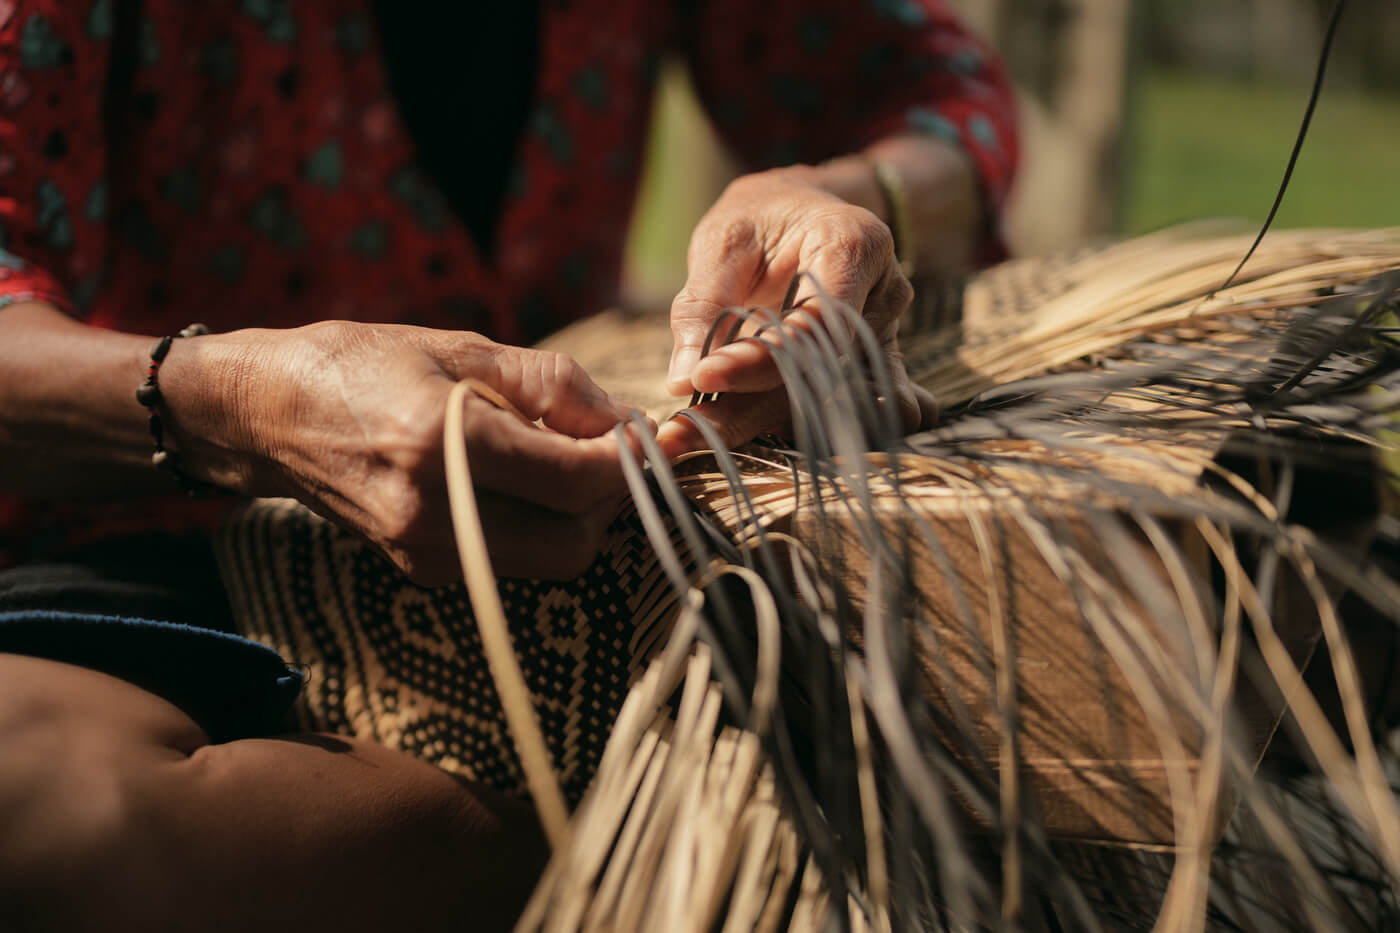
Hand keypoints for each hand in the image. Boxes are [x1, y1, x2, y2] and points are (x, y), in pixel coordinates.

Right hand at [163, 321, 641, 583]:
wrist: (268, 415)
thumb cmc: (366, 364)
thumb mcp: (463, 349)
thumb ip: (555, 386)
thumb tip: (630, 425)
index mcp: (442, 444)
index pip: (577, 480)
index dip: (630, 463)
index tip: (648, 435)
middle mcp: (433, 513)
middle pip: (575, 541)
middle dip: (611, 499)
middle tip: (612, 450)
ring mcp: (425, 552)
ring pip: (550, 560)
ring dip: (580, 518)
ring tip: (567, 460)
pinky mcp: (421, 571)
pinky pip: (512, 560)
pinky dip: (539, 526)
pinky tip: (522, 480)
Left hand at [659, 166, 937, 454]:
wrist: (798, 216)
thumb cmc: (760, 220)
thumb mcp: (723, 240)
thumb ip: (704, 303)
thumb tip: (684, 379)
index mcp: (855, 246)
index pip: (813, 323)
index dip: (759, 360)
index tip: (702, 378)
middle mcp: (882, 298)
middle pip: (819, 374)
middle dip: (747, 412)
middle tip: (679, 434)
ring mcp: (886, 338)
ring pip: (826, 402)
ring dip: (759, 427)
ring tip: (693, 437)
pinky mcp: (874, 368)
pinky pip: (847, 411)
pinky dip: (799, 429)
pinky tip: (748, 436)